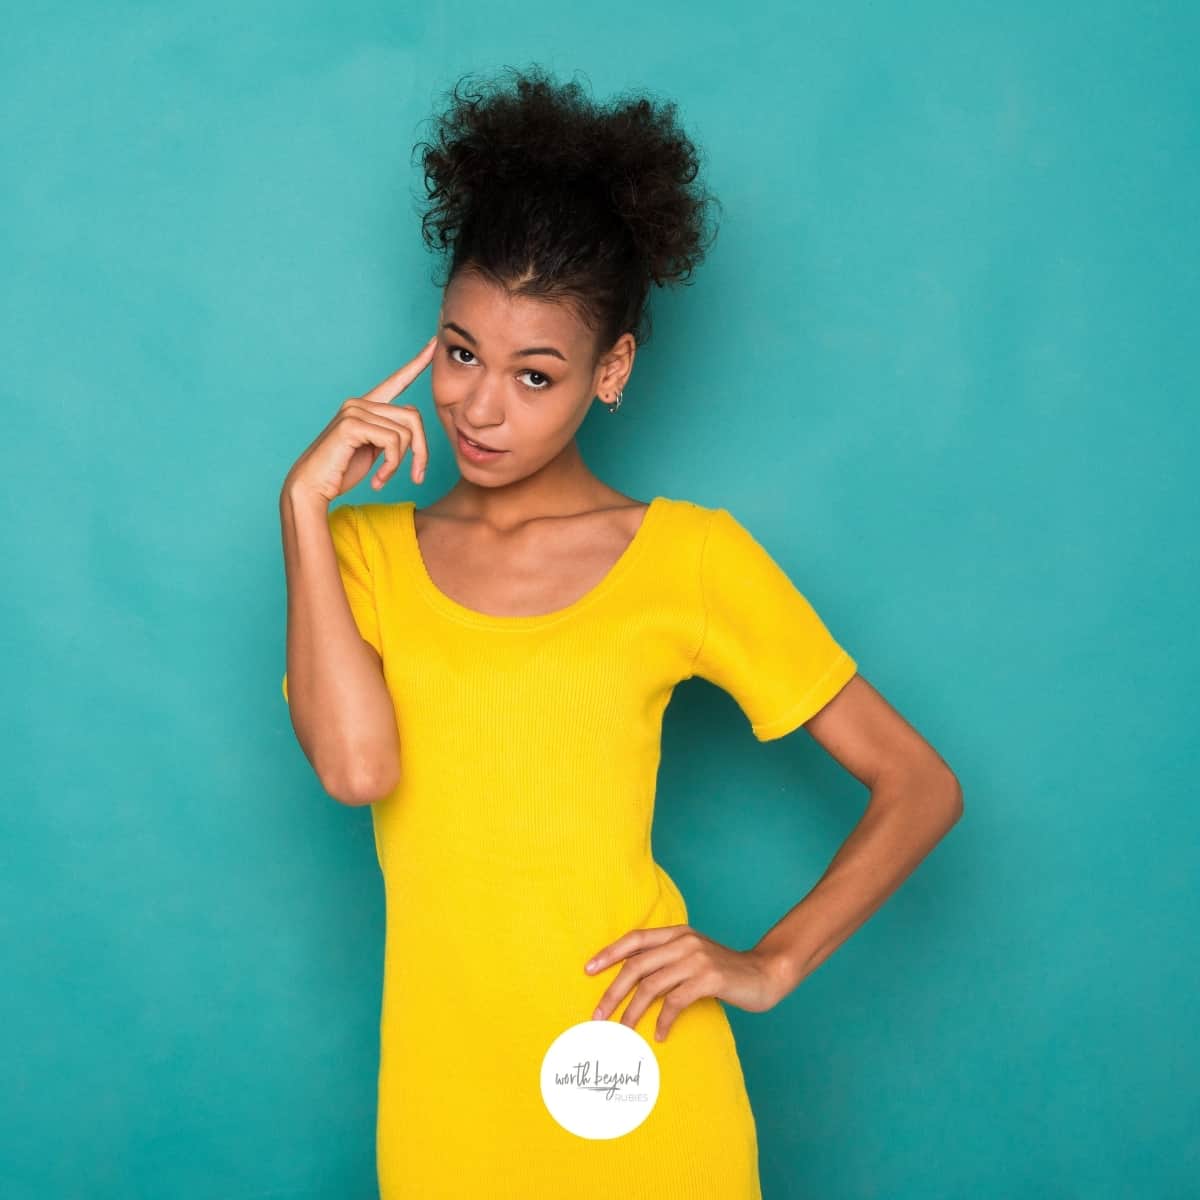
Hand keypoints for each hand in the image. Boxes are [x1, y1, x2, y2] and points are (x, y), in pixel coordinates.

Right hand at [282, 335, 438, 503]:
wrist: (312, 487)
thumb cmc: (341, 471)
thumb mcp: (373, 449)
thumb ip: (390, 432)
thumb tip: (411, 421)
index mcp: (366, 406)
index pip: (397, 381)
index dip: (417, 363)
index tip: (434, 344)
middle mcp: (359, 402)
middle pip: (413, 417)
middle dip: (420, 450)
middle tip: (416, 476)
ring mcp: (354, 410)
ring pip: (405, 432)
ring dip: (401, 463)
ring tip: (384, 479)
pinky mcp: (351, 424)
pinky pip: (393, 442)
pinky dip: (391, 466)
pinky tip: (377, 480)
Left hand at [583, 924, 782, 1042]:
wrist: (765, 973)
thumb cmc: (724, 970)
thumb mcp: (693, 957)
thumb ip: (668, 961)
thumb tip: (632, 981)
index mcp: (677, 933)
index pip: (635, 938)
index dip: (609, 953)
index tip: (588, 970)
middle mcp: (683, 941)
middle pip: (636, 966)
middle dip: (612, 992)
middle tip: (597, 1016)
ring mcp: (696, 959)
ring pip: (651, 986)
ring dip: (632, 1012)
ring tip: (622, 1032)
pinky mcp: (710, 978)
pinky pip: (675, 1002)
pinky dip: (663, 1020)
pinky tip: (660, 1035)